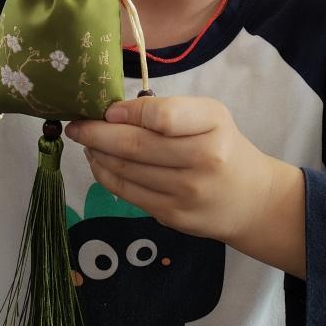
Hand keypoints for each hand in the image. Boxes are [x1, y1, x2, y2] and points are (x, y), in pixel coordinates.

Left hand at [64, 96, 305, 277]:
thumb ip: (167, 110)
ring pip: (125, 171)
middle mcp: (203, 161)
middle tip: (75, 124)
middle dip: (96, 133)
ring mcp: (186, 194)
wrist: (250, 199)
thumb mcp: (209, 116)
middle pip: (135, 146)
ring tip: (85, 141)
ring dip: (97, 154)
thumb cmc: (222, 146)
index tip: (107, 108)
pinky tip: (99, 162)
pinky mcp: (172, 217)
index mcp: (213, 126)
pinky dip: (105, 176)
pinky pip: (128, 194)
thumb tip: (112, 112)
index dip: (127, 112)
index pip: (162, 117)